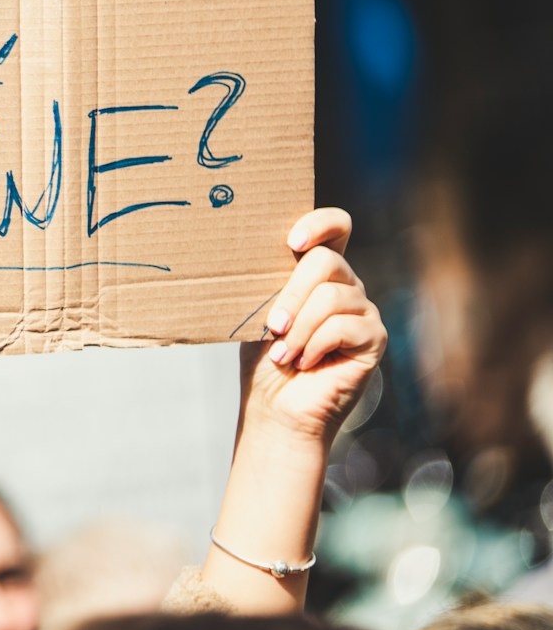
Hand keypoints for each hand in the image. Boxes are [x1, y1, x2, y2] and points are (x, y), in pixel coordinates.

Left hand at [240, 207, 386, 444]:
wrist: (276, 405)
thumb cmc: (265, 356)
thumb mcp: (261, 310)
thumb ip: (271, 280)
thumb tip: (254, 254)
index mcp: (318, 270)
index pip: (336, 226)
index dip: (319, 223)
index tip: (292, 241)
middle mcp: (346, 284)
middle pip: (327, 261)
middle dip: (292, 293)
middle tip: (274, 325)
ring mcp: (363, 310)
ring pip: (331, 296)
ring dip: (299, 327)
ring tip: (283, 353)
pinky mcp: (374, 337)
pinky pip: (344, 326)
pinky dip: (315, 345)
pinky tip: (304, 362)